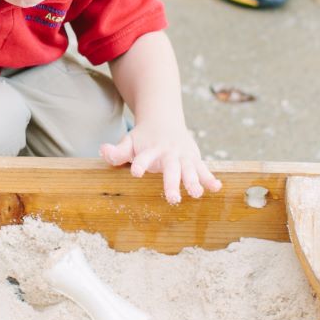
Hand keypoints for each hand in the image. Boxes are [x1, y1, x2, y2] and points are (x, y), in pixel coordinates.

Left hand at [101, 121, 220, 204]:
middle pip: (171, 168)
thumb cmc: (143, 138)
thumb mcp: (128, 142)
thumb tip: (103, 150)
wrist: (164, 120)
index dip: (140, 163)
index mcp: (151, 150)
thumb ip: (117, 151)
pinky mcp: (194, 159)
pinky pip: (203, 169)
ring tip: (196, 194)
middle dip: (172, 183)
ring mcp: (183, 156)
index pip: (144, 157)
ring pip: (189, 169)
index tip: (135, 172)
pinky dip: (210, 178)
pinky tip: (217, 188)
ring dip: (194, 181)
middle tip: (173, 199)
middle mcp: (168, 153)